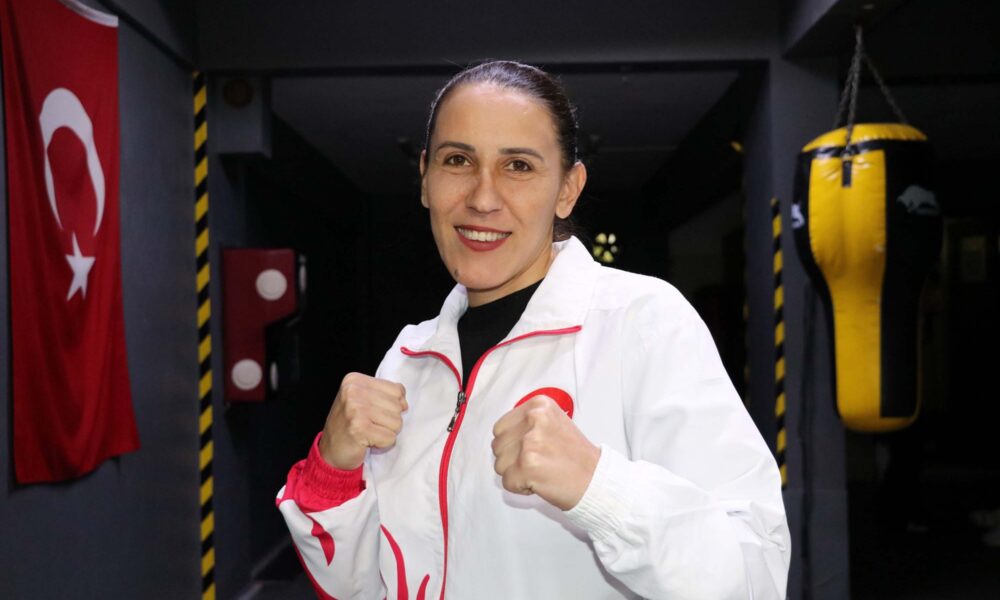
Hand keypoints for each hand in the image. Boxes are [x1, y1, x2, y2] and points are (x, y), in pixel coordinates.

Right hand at [319, 372, 407, 469]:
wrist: (330, 451)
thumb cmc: (349, 425)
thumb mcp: (363, 400)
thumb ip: (384, 395)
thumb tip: (405, 404)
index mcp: (355, 380)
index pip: (397, 389)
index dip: (393, 406)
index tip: (375, 413)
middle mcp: (353, 391)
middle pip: (398, 406)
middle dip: (389, 421)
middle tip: (370, 426)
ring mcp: (355, 409)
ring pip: (397, 422)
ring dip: (386, 433)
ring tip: (369, 433)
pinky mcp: (359, 428)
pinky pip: (390, 438)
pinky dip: (383, 444)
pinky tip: (367, 442)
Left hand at [491, 395, 600, 510]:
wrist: (596, 480)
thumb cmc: (575, 456)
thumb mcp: (552, 422)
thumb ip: (526, 422)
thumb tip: (500, 435)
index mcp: (539, 405)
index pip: (500, 428)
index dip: (513, 444)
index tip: (534, 450)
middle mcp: (534, 419)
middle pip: (497, 446)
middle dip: (512, 460)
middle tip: (539, 462)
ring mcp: (530, 441)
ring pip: (499, 465)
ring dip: (516, 473)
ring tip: (541, 470)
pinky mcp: (528, 465)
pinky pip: (506, 482)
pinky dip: (521, 487)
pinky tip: (540, 481)